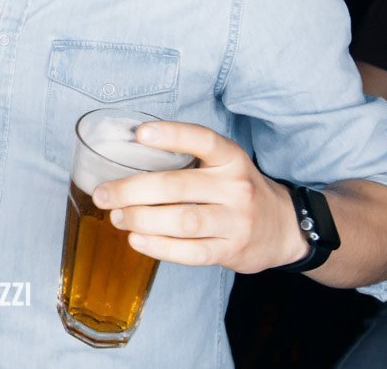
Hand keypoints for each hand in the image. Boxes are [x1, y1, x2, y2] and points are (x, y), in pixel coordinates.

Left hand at [91, 121, 307, 272]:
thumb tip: (127, 155)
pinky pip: (190, 252)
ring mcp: (236, 221)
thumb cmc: (235, 190)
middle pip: (177, 186)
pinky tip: (136, 240)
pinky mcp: (232, 250)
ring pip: (182, 220)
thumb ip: (185, 159)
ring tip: (116, 217)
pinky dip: (159, 247)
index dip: (171, 135)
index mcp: (230, 157)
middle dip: (132, 190)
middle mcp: (235, 186)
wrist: (283, 227)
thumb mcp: (222, 165)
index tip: (140, 133)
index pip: (201, 139)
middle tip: (103, 194)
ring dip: (141, 219)